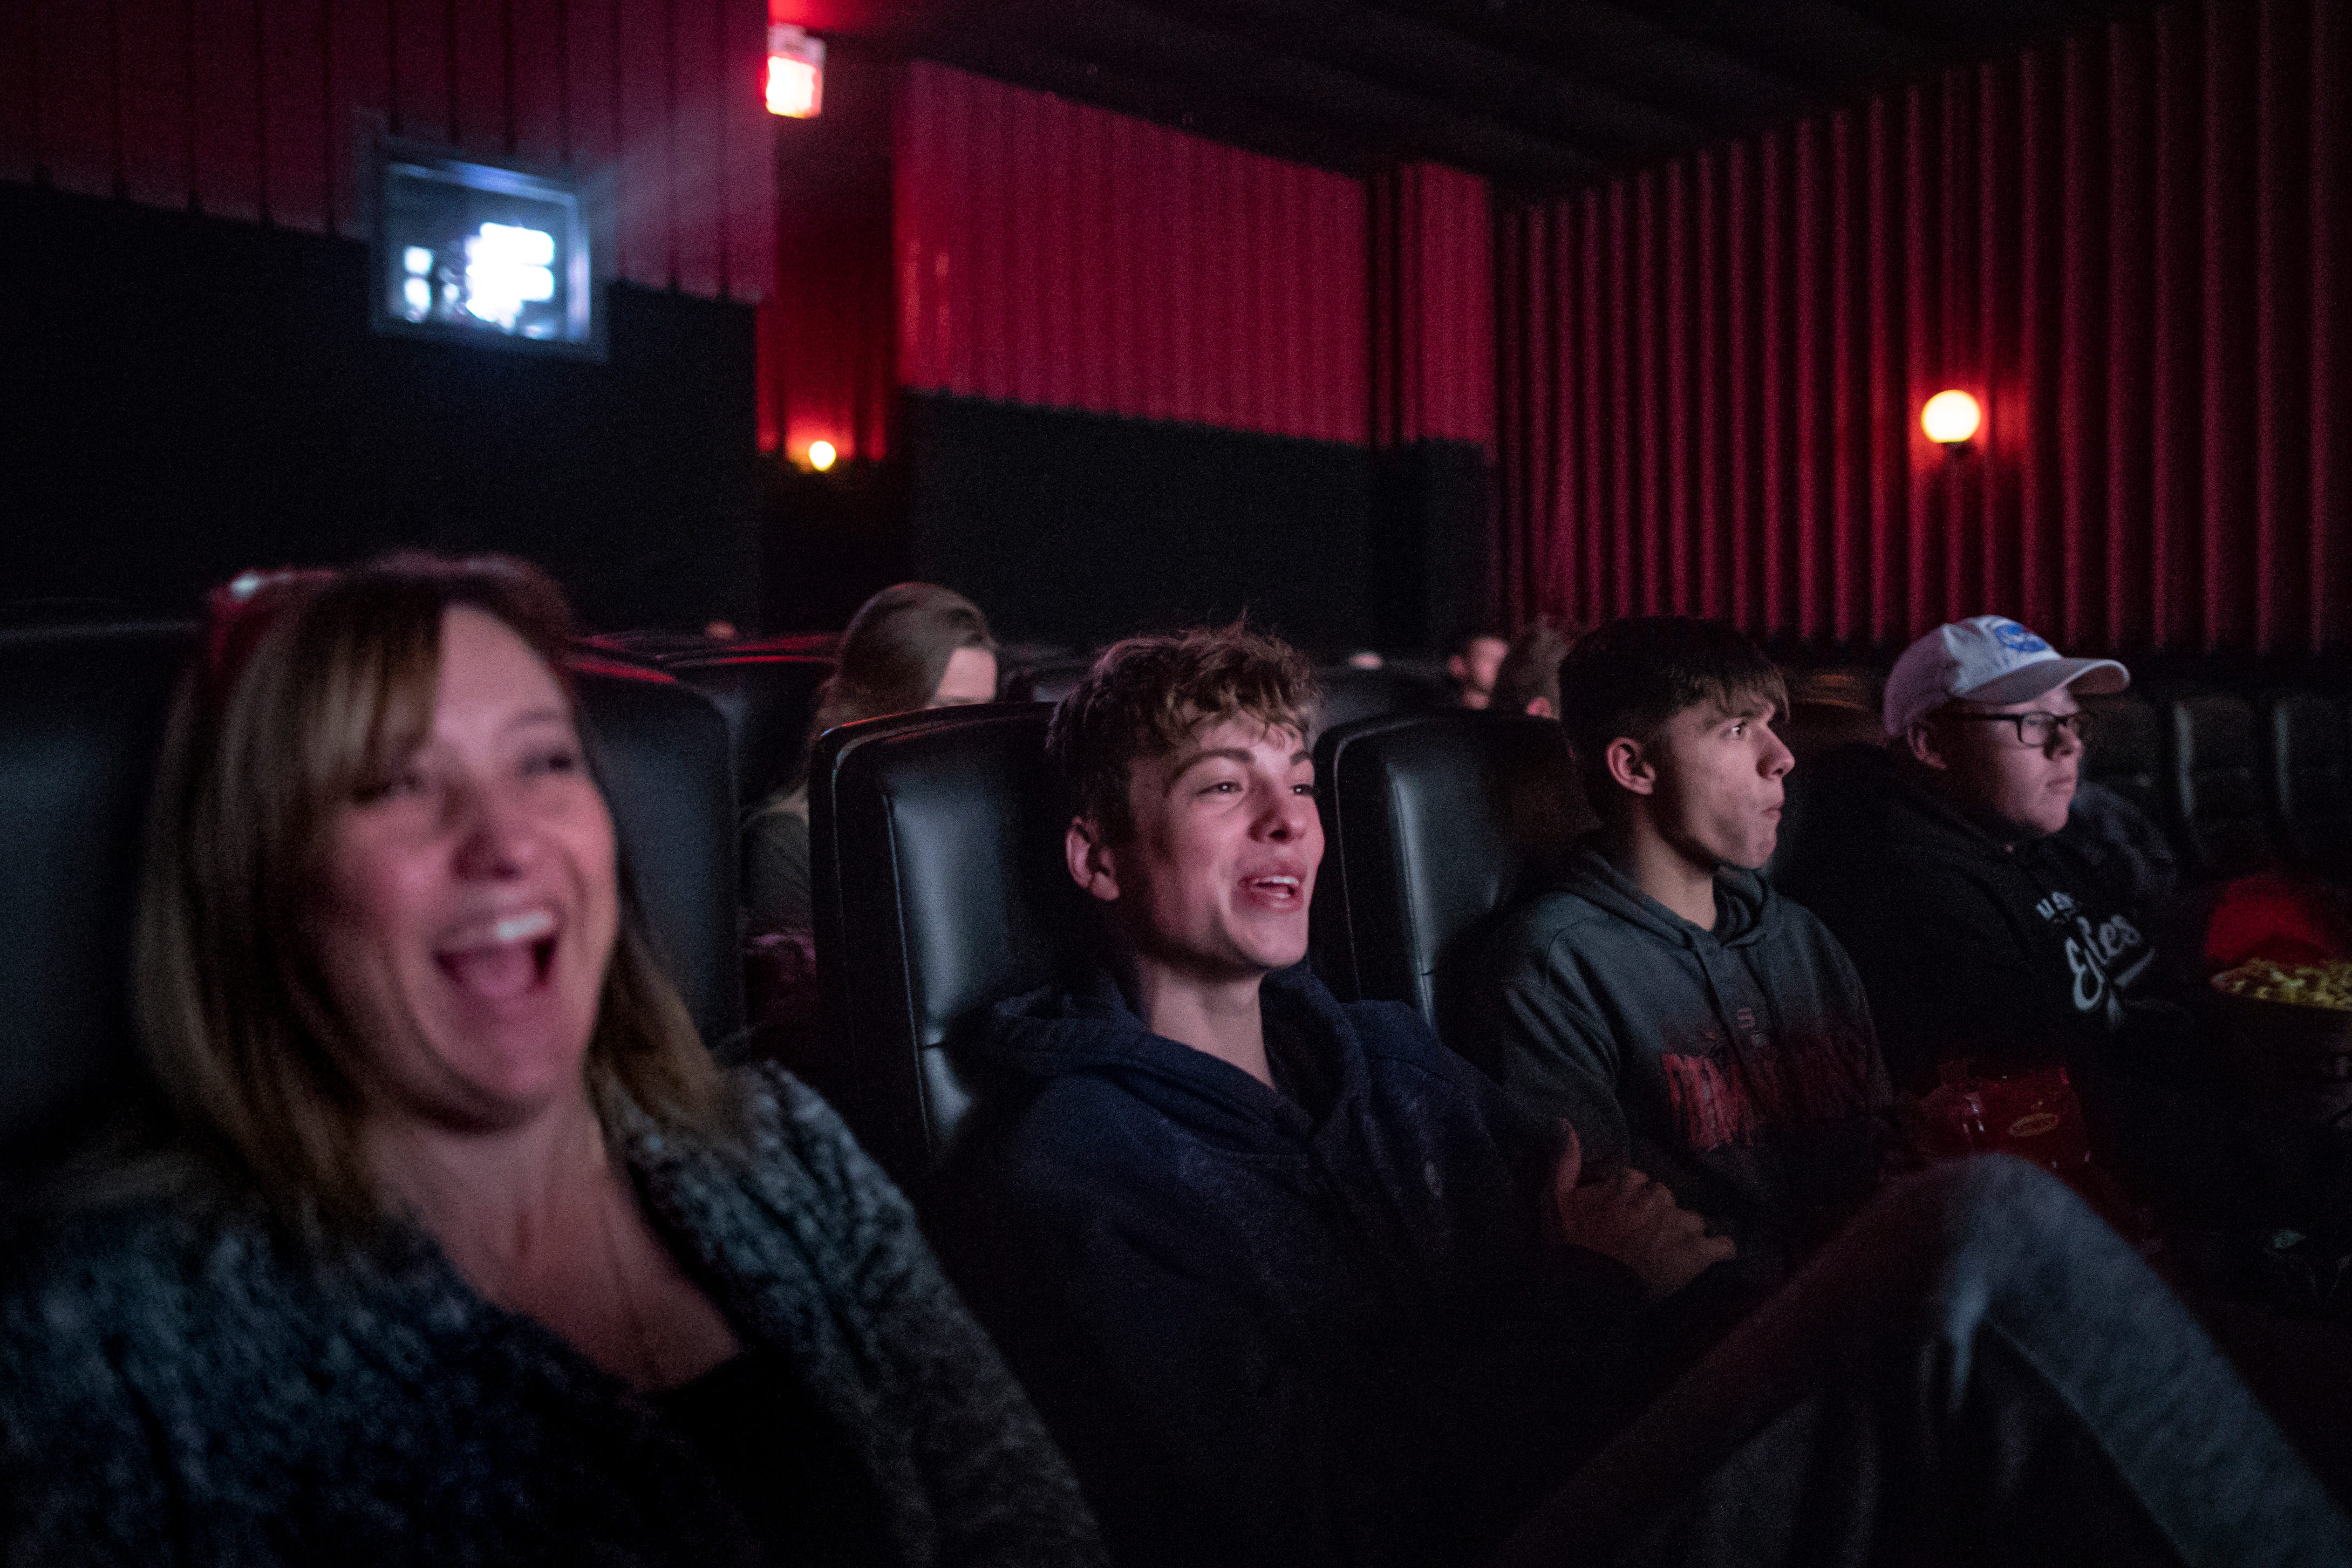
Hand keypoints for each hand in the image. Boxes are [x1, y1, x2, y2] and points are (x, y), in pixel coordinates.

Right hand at [1549, 1126, 1734, 1299]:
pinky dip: (1719, 1249)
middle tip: (1639, 1236)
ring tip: (1668, 1250)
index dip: (1625, 1197)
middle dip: (1654, 1212)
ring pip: (1691, 1218)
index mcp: (1627, 1181)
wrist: (1590, 1296)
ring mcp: (1682, 1226)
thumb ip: (1564, 1159)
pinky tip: (1713, 1253)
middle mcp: (1658, 1197)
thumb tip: (1563, 1121)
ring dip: (1683, 1231)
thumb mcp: (1554, 1199)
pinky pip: (1723, 1245)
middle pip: (1663, 1197)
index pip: (1634, 1178)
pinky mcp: (1698, 1255)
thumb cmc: (1570, 1247)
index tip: (1616, 1214)